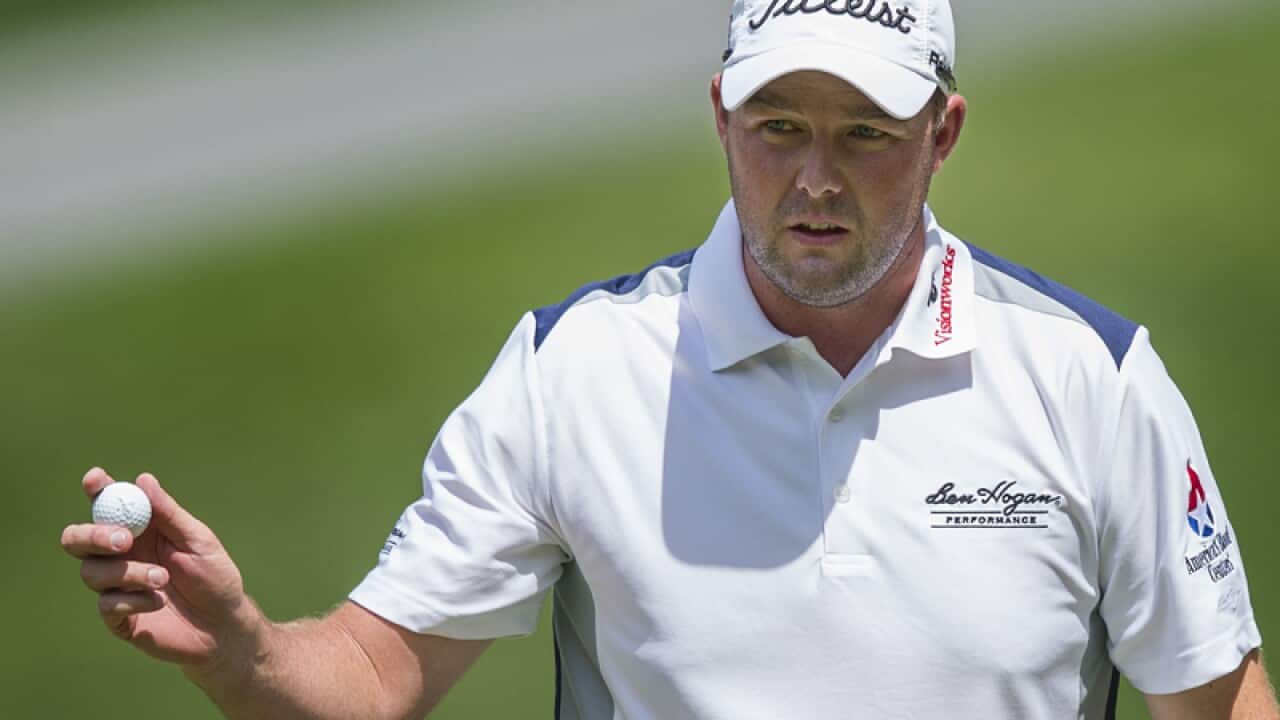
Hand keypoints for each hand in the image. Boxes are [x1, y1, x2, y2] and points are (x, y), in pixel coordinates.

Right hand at [60, 468, 258, 671]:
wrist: (223, 625)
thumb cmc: (214, 576)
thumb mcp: (198, 540)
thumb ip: (169, 513)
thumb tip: (143, 479)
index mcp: (140, 531)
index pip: (108, 506)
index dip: (97, 491)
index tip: (96, 479)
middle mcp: (121, 556)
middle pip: (78, 539)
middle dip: (94, 535)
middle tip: (124, 540)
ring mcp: (116, 587)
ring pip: (92, 572)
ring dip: (128, 573)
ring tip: (164, 578)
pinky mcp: (118, 617)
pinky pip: (107, 604)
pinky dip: (134, 600)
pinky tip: (159, 601)